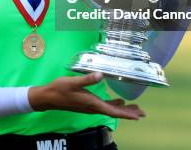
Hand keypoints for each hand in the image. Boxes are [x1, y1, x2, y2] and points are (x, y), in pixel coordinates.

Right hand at [28, 72, 145, 119]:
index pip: (113, 110)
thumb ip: (87, 79)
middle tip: (142, 112)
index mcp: (92, 103)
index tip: (138, 115)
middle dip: (128, 112)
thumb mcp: (73, 82)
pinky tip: (117, 101)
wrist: (48, 97)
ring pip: (110, 109)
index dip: (126, 113)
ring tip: (134, 108)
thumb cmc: (60, 89)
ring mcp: (90, 106)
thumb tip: (100, 75)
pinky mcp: (87, 104)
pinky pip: (104, 106)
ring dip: (123, 109)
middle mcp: (93, 107)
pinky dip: (113, 105)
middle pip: (114, 112)